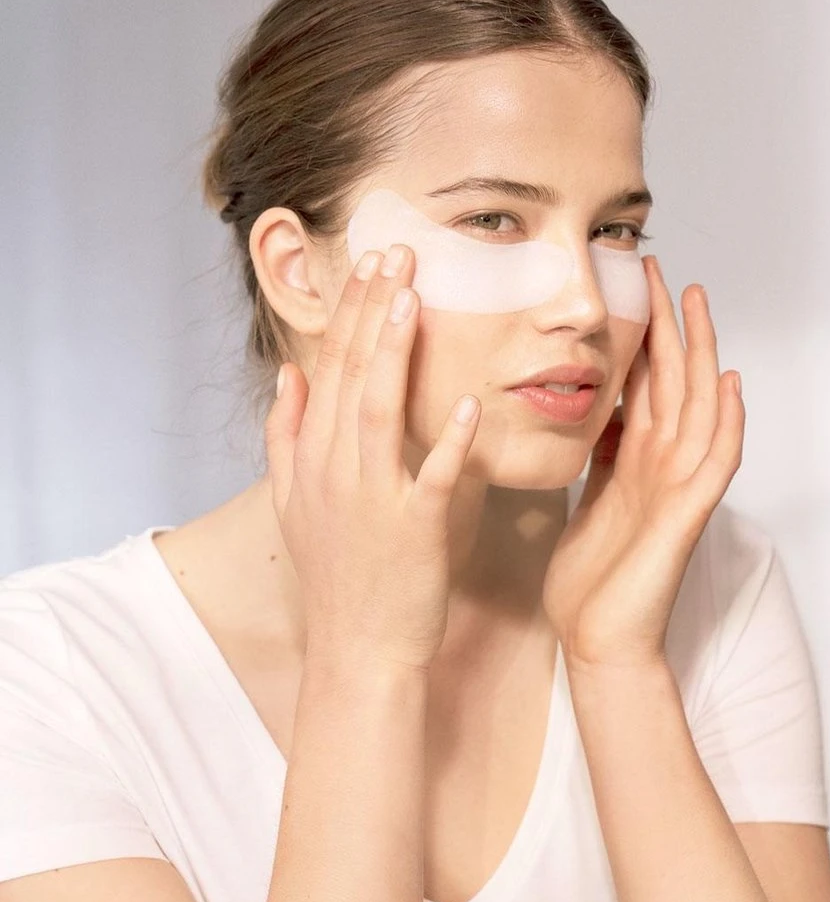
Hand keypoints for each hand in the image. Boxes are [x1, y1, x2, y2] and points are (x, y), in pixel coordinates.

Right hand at [263, 245, 481, 674]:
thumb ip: (287, 435)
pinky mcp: (414, 531)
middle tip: (397, 251)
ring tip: (413, 299)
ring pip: (380, 412)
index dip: (352, 312)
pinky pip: (433, 478)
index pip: (332, 367)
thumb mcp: (293, 502)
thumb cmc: (335, 574)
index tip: (372, 263)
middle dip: (373, 310)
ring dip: (395, 353)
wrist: (357, 650)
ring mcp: (373, 499)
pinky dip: (450, 441)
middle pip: (354, 374)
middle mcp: (337, 469)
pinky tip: (471, 402)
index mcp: (315, 457)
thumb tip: (290, 374)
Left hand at [542, 254, 744, 671]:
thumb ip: (600, 456)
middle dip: (667, 324)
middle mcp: (661, 466)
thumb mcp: (588, 499)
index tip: (630, 285)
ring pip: (699, 407)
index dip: (640, 333)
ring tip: (698, 301)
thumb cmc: (589, 579)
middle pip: (672, 381)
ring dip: (702, 354)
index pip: (643, 383)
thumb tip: (595, 414)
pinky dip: (728, 425)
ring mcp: (678, 489)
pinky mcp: (686, 518)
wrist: (597, 640)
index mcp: (634, 460)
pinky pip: (716, 464)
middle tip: (659, 267)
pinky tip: (732, 386)